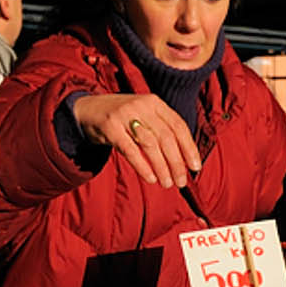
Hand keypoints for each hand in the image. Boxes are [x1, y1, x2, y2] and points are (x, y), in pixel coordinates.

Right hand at [71, 93, 200, 188]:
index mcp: (155, 103)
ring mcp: (125, 115)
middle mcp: (142, 105)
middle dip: (177, 162)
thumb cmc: (123, 119)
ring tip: (168, 183)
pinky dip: (142, 166)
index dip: (189, 148)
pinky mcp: (110, 126)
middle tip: (181, 182)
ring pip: (150, 144)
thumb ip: (162, 131)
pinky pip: (130, 150)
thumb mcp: (144, 116)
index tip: (196, 167)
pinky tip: (150, 179)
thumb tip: (185, 159)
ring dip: (162, 167)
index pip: (178, 126)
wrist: (89, 109)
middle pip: (166, 137)